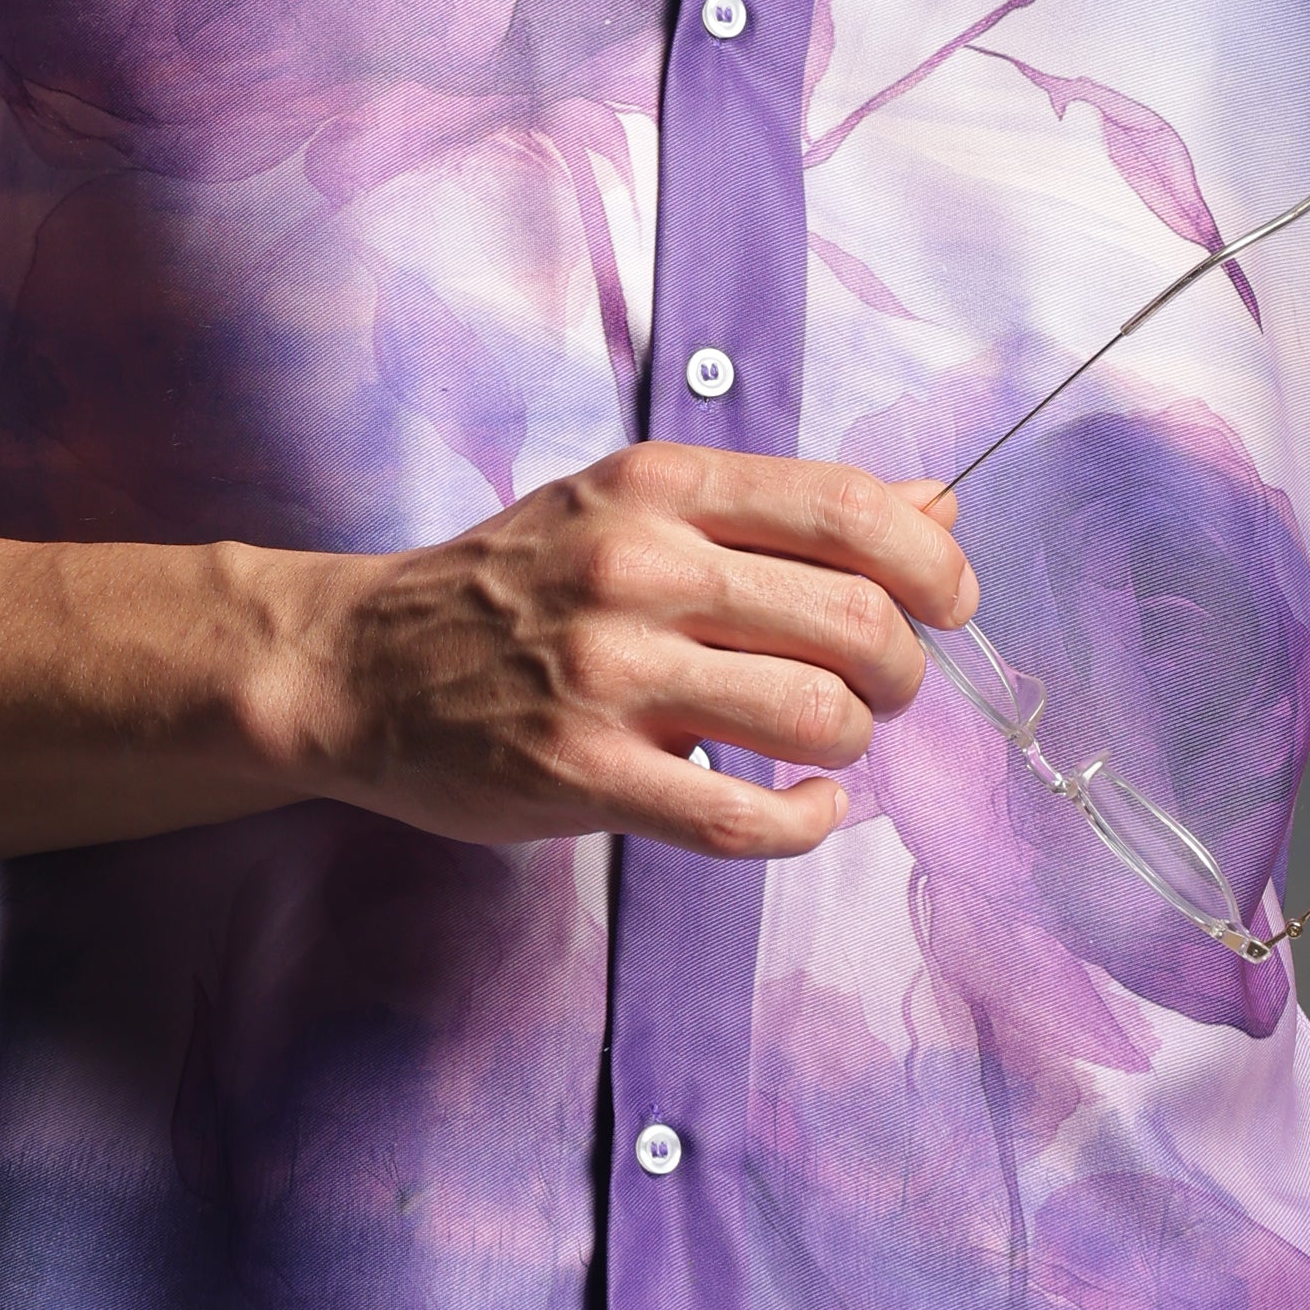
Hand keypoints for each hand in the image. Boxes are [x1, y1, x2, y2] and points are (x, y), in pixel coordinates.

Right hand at [258, 443, 975, 860]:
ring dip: (851, 743)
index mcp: (660, 486)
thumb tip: (934, 504)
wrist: (358, 664)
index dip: (932, 566)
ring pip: (815, 717)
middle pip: (855, 621)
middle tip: (886, 691)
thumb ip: (781, 508)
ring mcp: (609, 674)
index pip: (850, 509)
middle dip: (904, 671)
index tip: (951, 604)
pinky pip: (742, 817)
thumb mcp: (636, 506)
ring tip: (827, 742)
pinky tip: (806, 808)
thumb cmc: (512, 585)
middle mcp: (638, 567)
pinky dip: (803, 823)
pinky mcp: (584, 774)